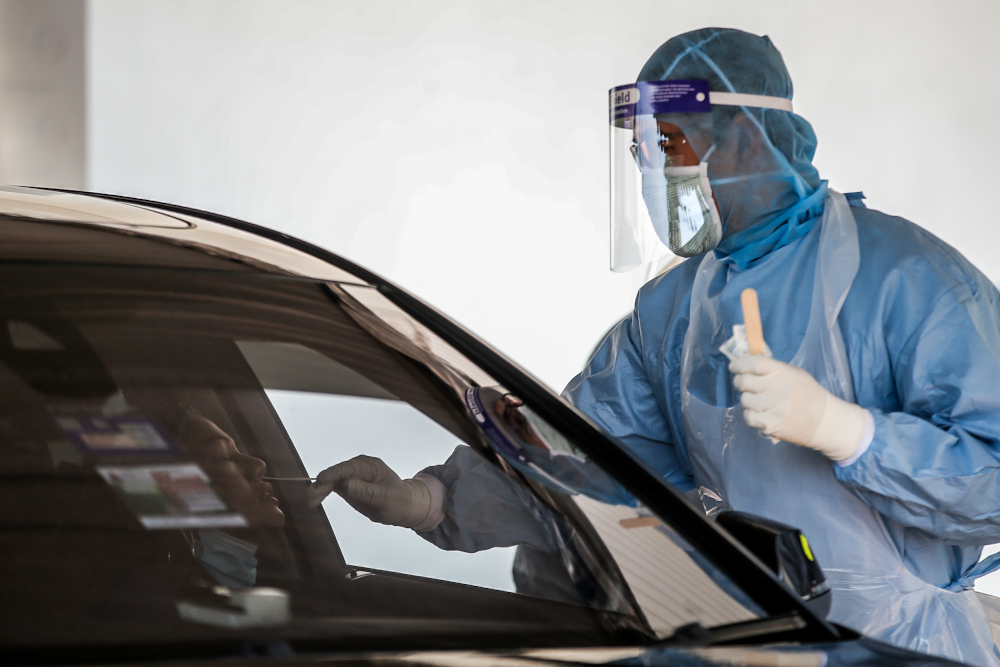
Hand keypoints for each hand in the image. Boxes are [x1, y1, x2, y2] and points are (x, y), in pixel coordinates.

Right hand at [307, 455, 431, 528]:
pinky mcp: (349, 483)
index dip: (331, 476)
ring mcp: (353, 475)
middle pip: (335, 473)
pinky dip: (323, 491)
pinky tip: (315, 500)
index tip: (319, 484)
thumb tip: (347, 484)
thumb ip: (366, 491)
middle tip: (310, 500)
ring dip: (319, 489)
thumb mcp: (385, 498)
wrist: (405, 505)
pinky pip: (333, 485)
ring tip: (310, 502)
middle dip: (322, 485)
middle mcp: (359, 467)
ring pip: (331, 479)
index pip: (346, 468)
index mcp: (370, 466)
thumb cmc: (399, 501)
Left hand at [729, 355, 865, 460]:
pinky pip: (749, 417)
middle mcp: (779, 389)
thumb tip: (745, 363)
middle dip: (740, 382)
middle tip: (745, 384)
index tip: (734, 366)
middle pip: (744, 382)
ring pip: (745, 400)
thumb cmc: (807, 394)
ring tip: (759, 401)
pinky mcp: (771, 425)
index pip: (754, 363)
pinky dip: (752, 416)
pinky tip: (762, 414)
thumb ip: (772, 369)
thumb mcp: (794, 374)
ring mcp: (774, 408)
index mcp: (784, 373)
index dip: (739, 364)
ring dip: (748, 400)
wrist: (824, 421)